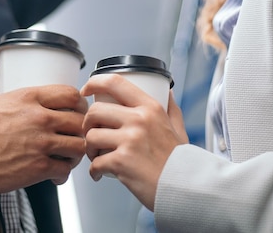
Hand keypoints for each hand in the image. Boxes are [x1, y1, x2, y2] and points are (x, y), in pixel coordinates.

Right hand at [0, 84, 87, 193]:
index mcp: (28, 98)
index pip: (70, 94)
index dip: (78, 102)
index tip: (76, 110)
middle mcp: (39, 118)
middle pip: (80, 120)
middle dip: (81, 129)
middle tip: (75, 135)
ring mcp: (41, 143)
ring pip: (78, 146)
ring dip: (75, 152)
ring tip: (66, 156)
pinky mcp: (37, 168)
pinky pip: (65, 170)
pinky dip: (63, 174)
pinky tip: (55, 175)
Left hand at [81, 74, 187, 210]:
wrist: (185, 189)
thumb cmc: (180, 161)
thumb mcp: (178, 128)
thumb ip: (171, 109)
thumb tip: (166, 91)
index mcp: (150, 108)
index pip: (115, 82)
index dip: (94, 83)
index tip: (87, 90)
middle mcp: (139, 120)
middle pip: (95, 111)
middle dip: (87, 123)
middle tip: (91, 133)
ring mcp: (129, 141)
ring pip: (91, 136)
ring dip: (89, 148)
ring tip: (97, 155)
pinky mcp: (121, 162)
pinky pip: (95, 162)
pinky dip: (94, 170)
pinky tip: (100, 173)